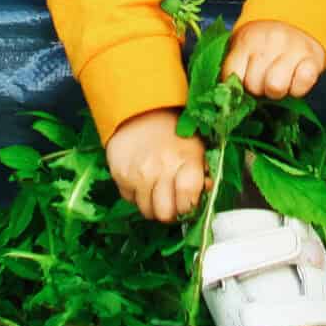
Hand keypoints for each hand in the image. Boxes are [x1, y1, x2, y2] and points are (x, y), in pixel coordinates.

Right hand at [104, 108, 207, 222]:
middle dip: (170, 212)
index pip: (188, 202)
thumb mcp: (195, 146)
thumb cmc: (172, 131)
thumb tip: (205, 191)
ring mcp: (138, 174)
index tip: (188, 203)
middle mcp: (161, 169)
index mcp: (186, 160)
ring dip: (153, 206)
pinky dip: (137, 195)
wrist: (139, 111)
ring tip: (156, 191)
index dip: (189, 207)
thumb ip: (202, 171)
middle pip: (165, 214)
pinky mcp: (120, 175)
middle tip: (171, 203)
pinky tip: (141, 180)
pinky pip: (130, 200)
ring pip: (147, 211)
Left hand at [225, 19, 325, 99]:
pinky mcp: (313, 59)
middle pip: (254, 86)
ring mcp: (293, 49)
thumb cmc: (267, 40)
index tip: (245, 80)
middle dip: (258, 89)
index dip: (238, 85)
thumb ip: (235, 65)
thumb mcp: (245, 45)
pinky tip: (294, 80)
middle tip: (264, 80)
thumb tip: (228, 93)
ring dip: (277, 92)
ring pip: (275, 88)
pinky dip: (297, 89)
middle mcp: (270, 41)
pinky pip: (301, 85)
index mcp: (248, 39)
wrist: (299, 16)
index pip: (232, 75)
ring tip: (279, 81)